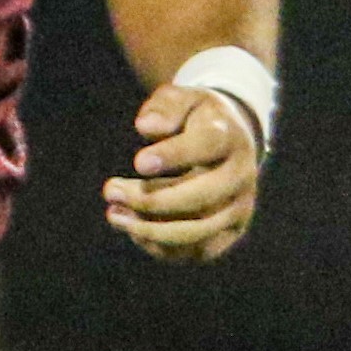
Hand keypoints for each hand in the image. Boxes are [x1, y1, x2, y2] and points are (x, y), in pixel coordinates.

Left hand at [103, 81, 257, 262]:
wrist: (230, 140)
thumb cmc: (194, 118)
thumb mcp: (180, 99)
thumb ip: (164, 107)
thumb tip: (146, 127)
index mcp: (228, 138)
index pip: (205, 147)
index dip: (173, 156)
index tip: (137, 162)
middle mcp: (241, 176)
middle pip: (200, 197)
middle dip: (151, 199)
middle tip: (109, 190)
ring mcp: (239, 208)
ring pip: (198, 231)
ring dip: (150, 229)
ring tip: (113, 215)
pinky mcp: (231, 232)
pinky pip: (198, 251)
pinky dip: (162, 248)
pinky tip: (132, 230)